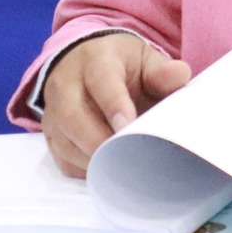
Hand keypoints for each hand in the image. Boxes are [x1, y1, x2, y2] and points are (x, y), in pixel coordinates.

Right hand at [39, 33, 190, 176]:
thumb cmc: (122, 65)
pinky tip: (107, 173)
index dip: (115, 106)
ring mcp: (53, 109)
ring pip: (63, 140)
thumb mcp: (144, 59)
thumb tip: (181, 75)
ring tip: (122, 171)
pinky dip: (83, 169)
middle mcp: (67, 83)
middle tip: (128, 159)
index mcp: (95, 60)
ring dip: (91, 160)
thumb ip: (162, 71)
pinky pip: (61, 157)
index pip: (102, 82)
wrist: (86, 61)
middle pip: (72, 116)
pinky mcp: (51, 132)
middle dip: (99, 141)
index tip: (129, 128)